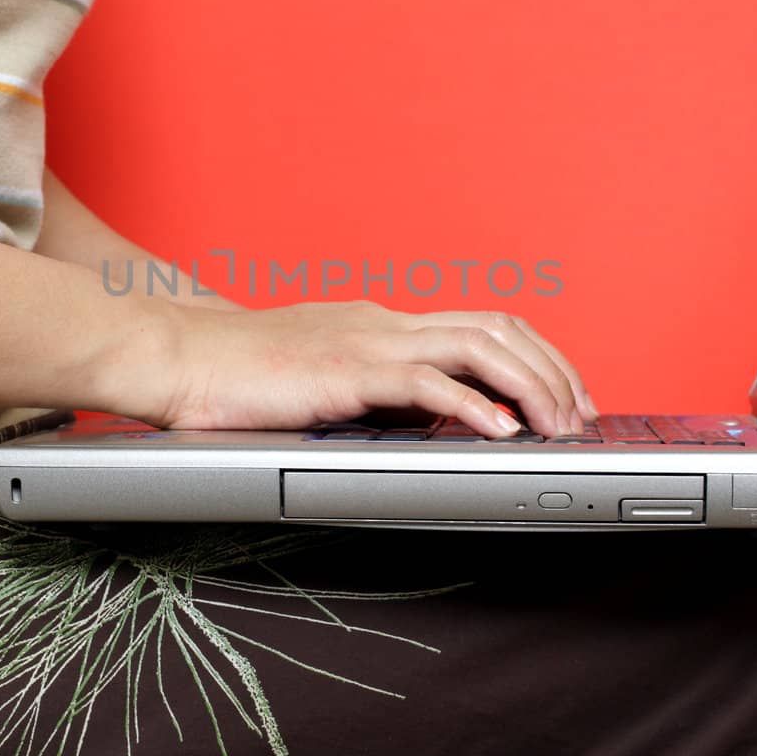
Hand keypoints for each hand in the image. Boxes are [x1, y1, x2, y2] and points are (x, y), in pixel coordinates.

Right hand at [140, 300, 597, 437]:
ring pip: (476, 346)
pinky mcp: (344, 372)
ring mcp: (366, 342)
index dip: (535, 358)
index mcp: (380, 324)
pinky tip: (498, 432)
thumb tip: (422, 424)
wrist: (175, 354)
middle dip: (552, 371)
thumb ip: (369, 392)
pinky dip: (472, 406)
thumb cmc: (236, 375)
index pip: (481, 324)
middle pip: (496, 327)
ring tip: (557, 427)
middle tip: (581, 417)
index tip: (564, 397)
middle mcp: (383, 324)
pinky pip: (424, 383)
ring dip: (530, 386)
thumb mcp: (321, 377)